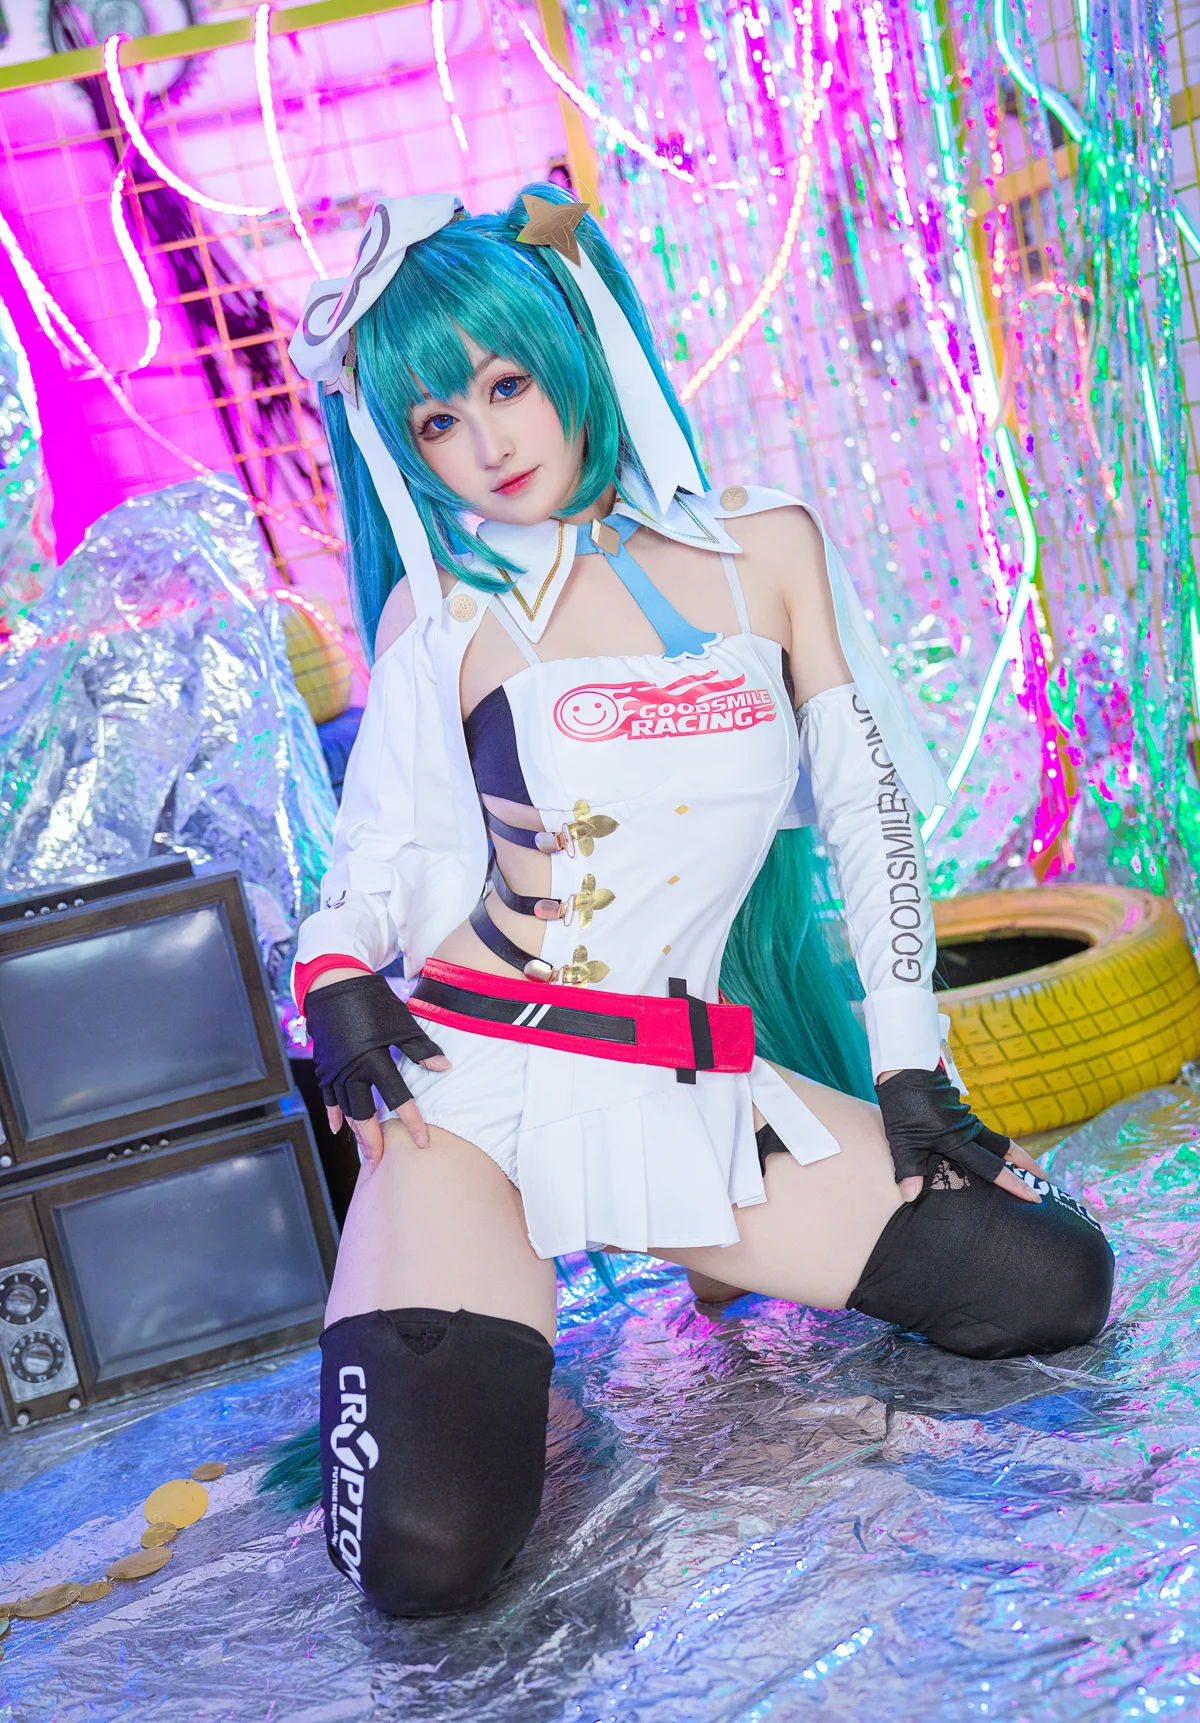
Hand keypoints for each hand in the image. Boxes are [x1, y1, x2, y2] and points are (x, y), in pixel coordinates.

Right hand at [305, 971, 449, 1171]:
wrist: (334, 984)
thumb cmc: (372, 1002)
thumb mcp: (402, 1023)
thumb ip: (421, 1049)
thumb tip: (444, 1068)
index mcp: (374, 1060)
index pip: (397, 1099)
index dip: (411, 1121)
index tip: (422, 1142)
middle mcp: (352, 1071)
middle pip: (363, 1115)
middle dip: (372, 1141)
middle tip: (380, 1163)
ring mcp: (335, 1070)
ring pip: (345, 1110)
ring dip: (355, 1132)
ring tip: (365, 1152)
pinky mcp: (325, 1066)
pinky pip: (328, 1097)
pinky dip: (334, 1113)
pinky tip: (338, 1129)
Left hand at [876, 1065, 1042, 1206]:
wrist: (905, 1067)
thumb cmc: (902, 1104)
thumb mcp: (901, 1140)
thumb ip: (908, 1169)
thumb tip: (911, 1197)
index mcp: (958, 1141)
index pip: (992, 1168)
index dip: (1015, 1183)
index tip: (1035, 1196)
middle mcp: (969, 1130)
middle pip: (1007, 1149)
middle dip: (1028, 1166)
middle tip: (1045, 1181)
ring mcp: (967, 1119)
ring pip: (997, 1140)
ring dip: (1014, 1155)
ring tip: (1027, 1168)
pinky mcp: (960, 1111)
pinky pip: (983, 1133)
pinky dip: (994, 1145)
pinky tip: (991, 1151)